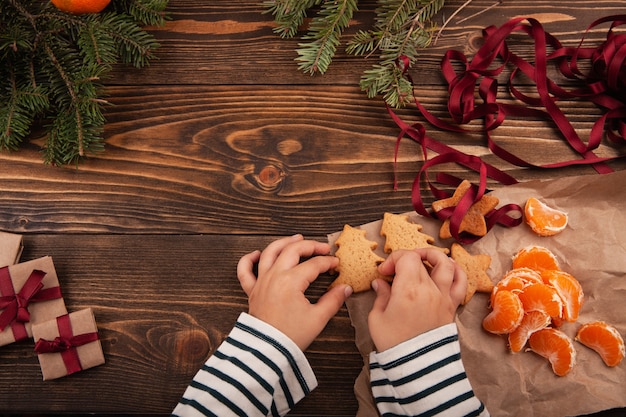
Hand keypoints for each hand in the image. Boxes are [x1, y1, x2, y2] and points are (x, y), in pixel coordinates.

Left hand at [237, 234, 352, 350]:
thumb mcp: (318, 318)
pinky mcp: (252, 291)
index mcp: (291, 281)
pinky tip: (258, 253)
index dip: (328, 262)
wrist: (268, 351)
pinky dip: (249, 259)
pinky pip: (245, 270)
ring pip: (270, 252)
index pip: (314, 264)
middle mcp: (275, 276)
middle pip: (293, 250)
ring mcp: (261, 281)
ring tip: (296, 238)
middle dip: (310, 245)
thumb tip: (345, 289)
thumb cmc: (291, 336)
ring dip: (284, 242)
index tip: (336, 264)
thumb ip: (333, 300)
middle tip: (322, 248)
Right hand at [368, 248, 466, 351]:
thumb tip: (381, 283)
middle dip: (406, 259)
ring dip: (434, 256)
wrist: (418, 367)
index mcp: (408, 289)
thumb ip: (381, 296)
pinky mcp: (451, 306)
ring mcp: (443, 297)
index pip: (406, 257)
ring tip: (423, 259)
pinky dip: (456, 270)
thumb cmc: (395, 344)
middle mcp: (429, 289)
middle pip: (421, 259)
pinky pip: (461, 282)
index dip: (393, 259)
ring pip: (446, 263)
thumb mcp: (377, 319)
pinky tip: (447, 269)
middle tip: (396, 270)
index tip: (384, 272)